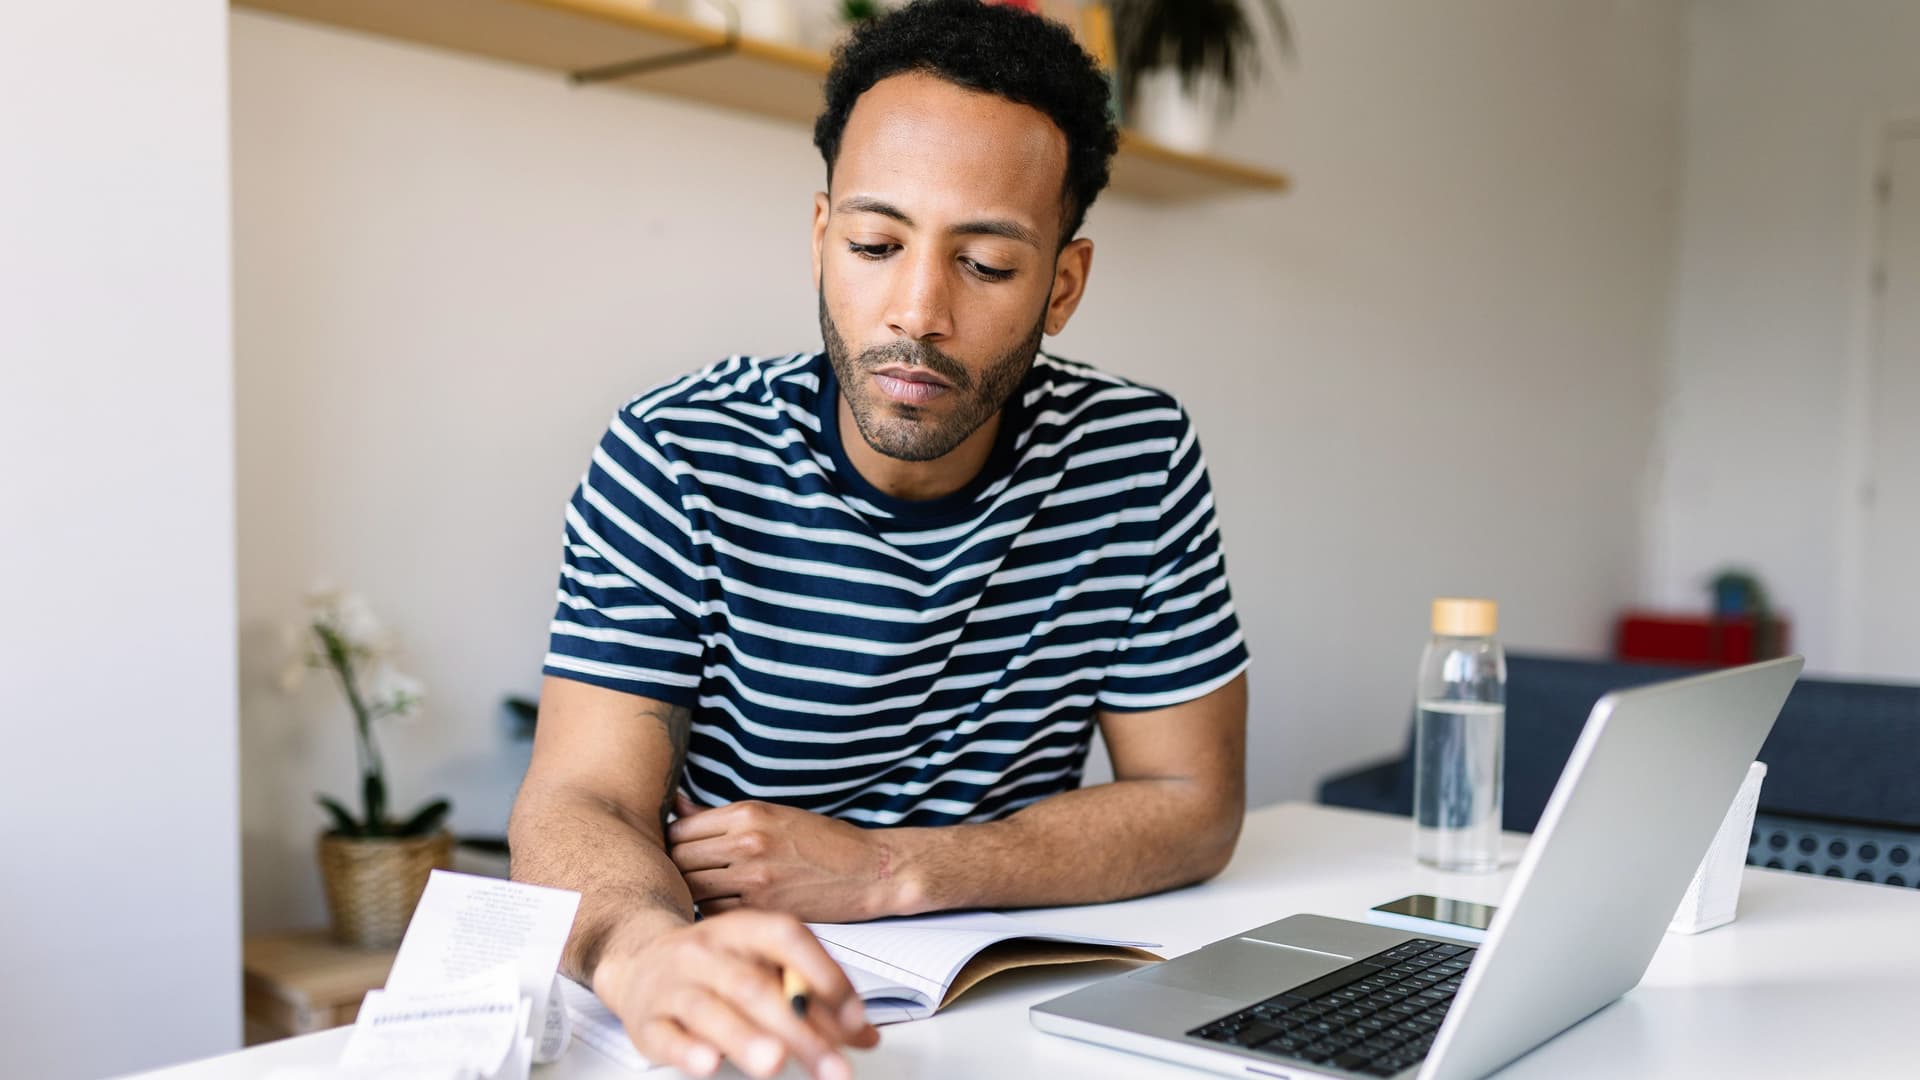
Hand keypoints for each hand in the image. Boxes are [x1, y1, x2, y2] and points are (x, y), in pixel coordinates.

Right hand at [593, 909, 879, 1079]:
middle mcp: (707, 951)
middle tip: (830, 1064)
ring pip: (710, 1009)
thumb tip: (863, 1034)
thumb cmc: (714, 965)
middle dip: (797, 1028)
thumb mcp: (764, 965)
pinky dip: (688, 1051)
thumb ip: (815, 997)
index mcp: (743, 929)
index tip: (853, 1018)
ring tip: (775, 1061)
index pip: (787, 939)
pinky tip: (709, 1062)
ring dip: (745, 1038)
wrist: (640, 960)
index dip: (824, 975)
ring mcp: (674, 985)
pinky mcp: (647, 1021)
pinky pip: (666, 1035)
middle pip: (754, 985)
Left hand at [669, 792, 906, 920]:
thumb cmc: (822, 842)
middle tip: (684, 876)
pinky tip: (724, 908)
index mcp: (747, 813)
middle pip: (679, 858)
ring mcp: (754, 877)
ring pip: (692, 887)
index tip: (679, 851)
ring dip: (691, 892)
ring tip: (700, 893)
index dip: (673, 842)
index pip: (680, 828)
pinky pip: (714, 912)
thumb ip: (721, 816)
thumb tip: (677, 805)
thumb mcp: (772, 814)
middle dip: (676, 868)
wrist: (868, 870)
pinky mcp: (763, 908)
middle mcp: (747, 842)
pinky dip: (713, 912)